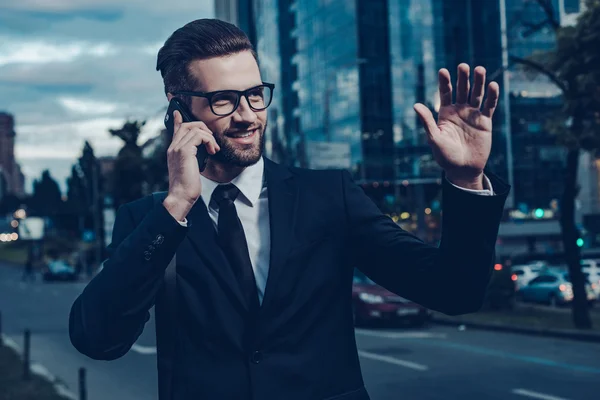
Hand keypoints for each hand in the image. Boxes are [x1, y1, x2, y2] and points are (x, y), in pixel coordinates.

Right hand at [164, 110, 219, 219]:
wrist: (181, 196)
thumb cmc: (187, 186)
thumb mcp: (190, 167)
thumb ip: (193, 156)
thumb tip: (203, 149)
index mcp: (173, 150)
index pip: (176, 128)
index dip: (178, 119)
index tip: (177, 111)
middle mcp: (173, 146)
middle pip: (188, 124)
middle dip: (203, 128)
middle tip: (212, 142)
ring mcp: (177, 148)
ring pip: (195, 128)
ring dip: (209, 137)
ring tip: (213, 149)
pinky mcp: (184, 151)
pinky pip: (200, 135)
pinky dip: (209, 141)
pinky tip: (212, 151)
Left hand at [414, 64, 499, 187]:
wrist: (463, 170)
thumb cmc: (445, 156)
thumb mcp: (434, 139)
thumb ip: (427, 122)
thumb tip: (416, 105)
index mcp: (445, 113)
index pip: (445, 93)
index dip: (445, 82)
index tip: (443, 71)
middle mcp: (459, 111)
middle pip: (462, 90)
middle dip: (463, 78)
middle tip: (463, 66)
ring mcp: (473, 115)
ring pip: (476, 95)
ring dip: (478, 82)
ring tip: (479, 69)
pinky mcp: (485, 122)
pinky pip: (490, 106)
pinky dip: (492, 96)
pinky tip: (493, 85)